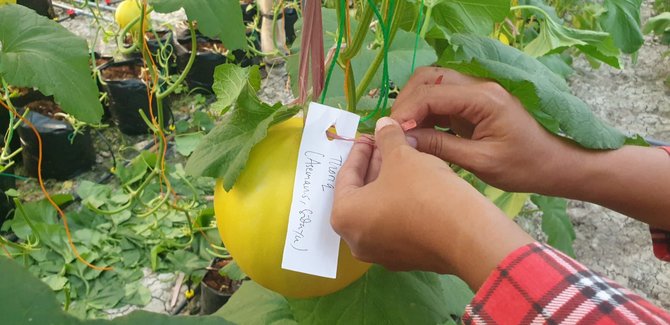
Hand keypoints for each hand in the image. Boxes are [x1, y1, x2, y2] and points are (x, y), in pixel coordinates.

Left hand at [332, 117, 533, 288]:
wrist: (466, 235)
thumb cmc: (423, 192)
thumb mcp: (403, 156)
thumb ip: (387, 138)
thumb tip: (382, 124)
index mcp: (344, 217)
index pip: (345, 175)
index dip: (359, 150)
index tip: (369, 134)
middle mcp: (356, 241)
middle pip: (361, 193)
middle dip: (374, 166)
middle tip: (387, 143)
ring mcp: (380, 253)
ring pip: (379, 209)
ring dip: (389, 182)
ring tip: (404, 157)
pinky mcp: (405, 258)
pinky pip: (395, 223)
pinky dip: (400, 202)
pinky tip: (417, 182)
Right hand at [391, 67, 582, 194]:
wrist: (555, 164)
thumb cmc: (525, 167)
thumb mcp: (481, 163)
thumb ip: (441, 148)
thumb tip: (404, 141)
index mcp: (484, 98)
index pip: (431, 93)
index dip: (405, 113)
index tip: (391, 136)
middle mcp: (478, 86)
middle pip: (428, 79)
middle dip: (405, 103)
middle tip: (394, 133)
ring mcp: (476, 92)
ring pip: (431, 86)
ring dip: (413, 107)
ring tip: (403, 135)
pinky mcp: (473, 103)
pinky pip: (441, 100)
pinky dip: (424, 114)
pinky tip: (418, 135)